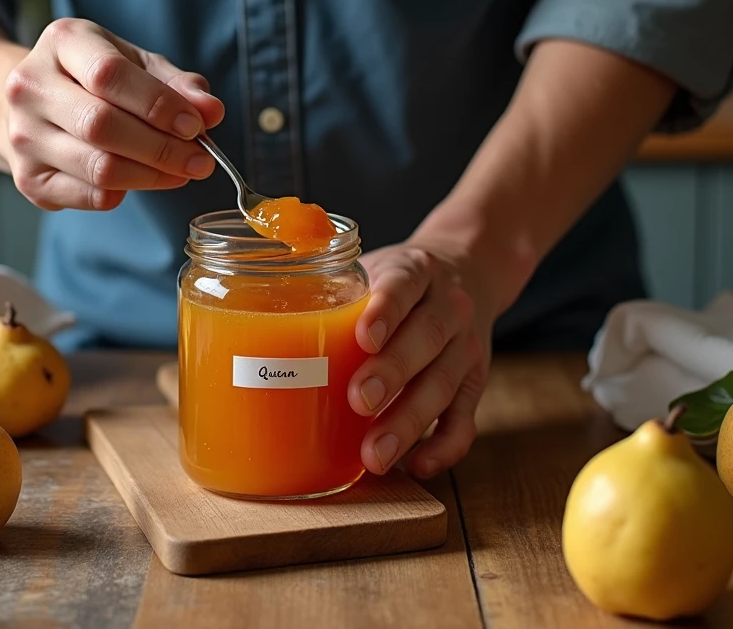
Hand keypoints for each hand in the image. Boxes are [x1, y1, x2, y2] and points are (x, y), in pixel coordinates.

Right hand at [2, 18, 224, 210]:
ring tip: (182, 171)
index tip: (196, 125)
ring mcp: (23, 135)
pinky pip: (90, 195)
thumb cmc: (96, 78)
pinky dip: (127, 192)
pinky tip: (144, 179)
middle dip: (161, 148)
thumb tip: (211, 110)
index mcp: (62, 42)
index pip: (108, 74)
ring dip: (152, 176)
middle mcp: (30, 86)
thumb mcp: (138, 65)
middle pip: (101, 125)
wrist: (37, 102)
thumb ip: (177, 85)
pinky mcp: (28, 177)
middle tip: (200, 160)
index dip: (158, 104)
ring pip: (98, 167)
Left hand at [348, 241, 493, 479]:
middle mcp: (449, 307)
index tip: (363, 338)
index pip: (404, 284)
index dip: (386, 310)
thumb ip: (332, 287)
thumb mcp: (373, 266)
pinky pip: (466, 419)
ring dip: (409, 421)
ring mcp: (466, 346)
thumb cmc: (400, 282)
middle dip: (392, 373)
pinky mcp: (475, 383)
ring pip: (445, 384)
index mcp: (417, 271)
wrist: (470, 272)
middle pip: (427, 337)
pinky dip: (445, 447)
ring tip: (375, 455)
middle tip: (358, 401)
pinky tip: (416, 465)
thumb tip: (257, 322)